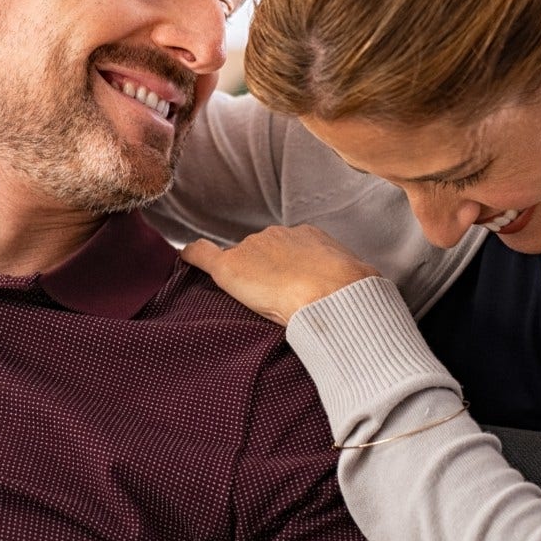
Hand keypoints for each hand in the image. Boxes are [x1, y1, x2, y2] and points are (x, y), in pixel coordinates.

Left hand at [181, 225, 380, 325]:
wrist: (333, 294)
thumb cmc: (351, 293)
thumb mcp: (356, 280)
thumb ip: (343, 281)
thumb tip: (356, 296)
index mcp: (309, 236)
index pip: (289, 250)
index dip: (287, 270)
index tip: (292, 287)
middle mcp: (278, 234)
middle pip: (262, 253)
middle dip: (265, 273)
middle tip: (276, 302)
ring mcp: (253, 248)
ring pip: (241, 261)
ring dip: (245, 279)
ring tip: (256, 305)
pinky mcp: (231, 266)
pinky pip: (204, 254)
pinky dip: (192, 255)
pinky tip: (183, 258)